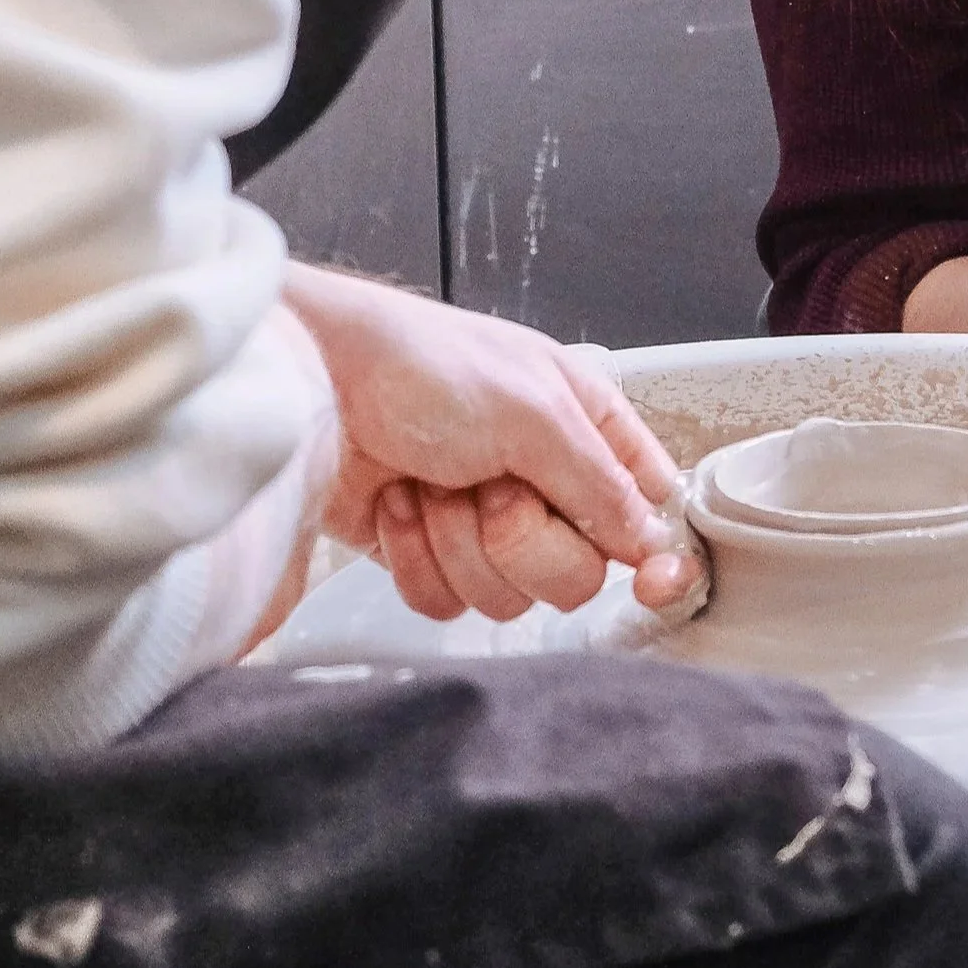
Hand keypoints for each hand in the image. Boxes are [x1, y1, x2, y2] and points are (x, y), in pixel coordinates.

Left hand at [282, 264, 699, 623]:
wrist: (311, 382)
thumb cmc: (422, 365)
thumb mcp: (532, 411)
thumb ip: (600, 483)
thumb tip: (648, 540)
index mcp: (586, 429)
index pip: (648, 507)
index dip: (656, 550)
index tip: (655, 581)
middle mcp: (544, 481)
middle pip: (578, 574)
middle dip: (523, 539)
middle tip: (489, 486)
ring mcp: (484, 523)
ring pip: (508, 596)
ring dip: (460, 543)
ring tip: (432, 481)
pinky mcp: (427, 554)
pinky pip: (444, 602)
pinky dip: (415, 557)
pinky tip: (399, 504)